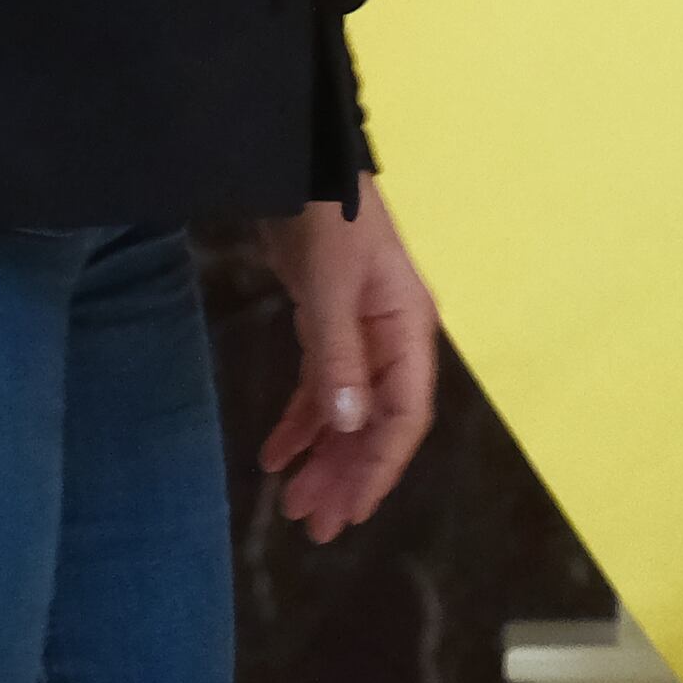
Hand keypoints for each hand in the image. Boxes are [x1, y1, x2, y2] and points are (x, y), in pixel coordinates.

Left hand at [254, 179, 438, 539]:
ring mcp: (361, 332)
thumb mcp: (330, 282)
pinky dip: (300, 422)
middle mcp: (391, 338)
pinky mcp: (329, 323)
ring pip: (347, 412)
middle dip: (347, 475)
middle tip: (313, 526)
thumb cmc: (325, 213)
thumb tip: (348, 426)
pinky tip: (275, 454)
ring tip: (291, 504)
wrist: (296, 157)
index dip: (380, 467)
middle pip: (375, 423)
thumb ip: (338, 353)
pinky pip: (321, 387)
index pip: (404, 415)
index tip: (350, 510)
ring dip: (322, 457)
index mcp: (408, 329)